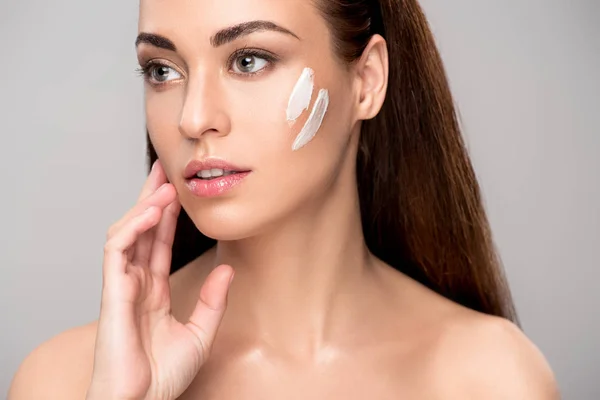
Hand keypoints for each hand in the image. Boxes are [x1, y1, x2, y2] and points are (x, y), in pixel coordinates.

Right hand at [86, 160, 233, 399]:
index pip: (158, 243)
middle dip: (151, 199)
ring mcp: (122, 285)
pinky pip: (116, 250)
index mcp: (153, 291)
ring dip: (144, 207)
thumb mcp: (200, 334)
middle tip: (165, 170)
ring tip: (165, 186)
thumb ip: (213, 302)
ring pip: (126, 233)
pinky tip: (150, 212)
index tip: (179, 191)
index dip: (167, 216)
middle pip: (141, 230)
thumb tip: (227, 269)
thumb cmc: (162, 376)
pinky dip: (132, 228)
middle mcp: (136, 283)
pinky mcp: (112, 292)